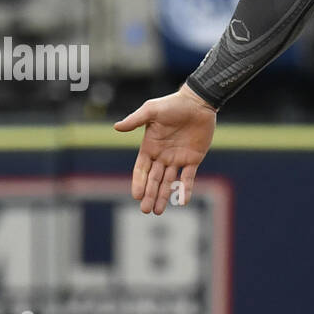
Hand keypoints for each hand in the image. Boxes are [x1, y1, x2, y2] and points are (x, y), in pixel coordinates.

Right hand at [114, 83, 216, 214]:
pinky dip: (185, 189)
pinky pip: (188, 177)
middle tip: (146, 210)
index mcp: (150, 146)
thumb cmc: (172, 104)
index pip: (141, 169)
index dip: (139, 182)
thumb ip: (136, 120)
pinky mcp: (193, 159)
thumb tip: (116, 127)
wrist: (198, 103)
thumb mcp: (151, 110)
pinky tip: (182, 201)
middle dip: (149, 195)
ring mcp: (178, 159)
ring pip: (168, 182)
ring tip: (158, 211)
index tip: (136, 195)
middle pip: (154, 179)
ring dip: (163, 196)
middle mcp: (162, 156)